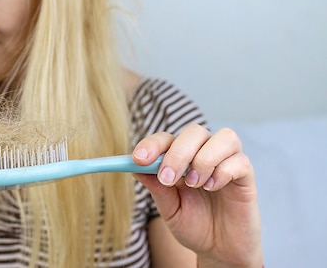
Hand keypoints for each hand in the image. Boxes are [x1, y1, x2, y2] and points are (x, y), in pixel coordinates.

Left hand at [132, 125, 262, 266]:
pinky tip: (213, 188)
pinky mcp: (246, 176)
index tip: (138, 159)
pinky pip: (240, 161)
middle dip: (177, 153)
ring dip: (204, 159)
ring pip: (223, 137)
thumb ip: (156, 188)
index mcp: (180, 158)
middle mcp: (204, 153)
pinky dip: (223, 172)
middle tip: (168, 178)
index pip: (166, 139)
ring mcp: (227, 162)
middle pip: (194, 132)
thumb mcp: (169, 209)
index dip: (151, 144)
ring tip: (194, 184)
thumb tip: (135, 168)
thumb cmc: (193, 225)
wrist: (220, 249)